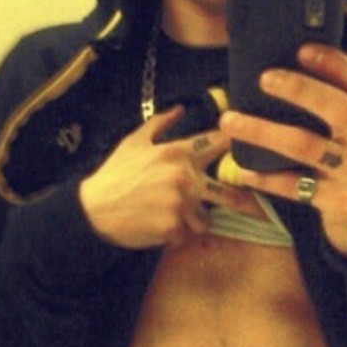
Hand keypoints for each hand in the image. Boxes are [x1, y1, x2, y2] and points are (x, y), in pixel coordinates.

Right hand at [79, 106, 252, 249]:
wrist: (93, 209)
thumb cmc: (114, 174)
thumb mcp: (134, 142)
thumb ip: (160, 124)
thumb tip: (180, 109)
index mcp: (178, 152)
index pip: (219, 144)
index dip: (235, 146)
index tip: (246, 150)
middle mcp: (185, 177)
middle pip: (229, 193)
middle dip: (244, 202)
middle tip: (253, 208)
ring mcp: (181, 204)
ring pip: (205, 220)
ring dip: (194, 222)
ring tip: (174, 218)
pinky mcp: (174, 228)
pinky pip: (186, 236)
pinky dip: (176, 236)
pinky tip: (158, 228)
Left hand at [221, 45, 346, 260]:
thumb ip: (330, 110)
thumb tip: (275, 76)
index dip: (336, 63)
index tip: (303, 48)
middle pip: (339, 109)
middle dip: (301, 90)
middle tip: (265, 78)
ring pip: (307, 147)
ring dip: (265, 132)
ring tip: (230, 121)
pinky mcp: (337, 202)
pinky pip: (297, 188)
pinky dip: (268, 179)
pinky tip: (245, 171)